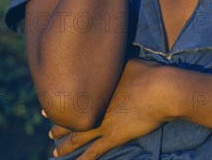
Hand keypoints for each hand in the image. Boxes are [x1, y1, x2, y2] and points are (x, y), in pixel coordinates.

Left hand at [49, 59, 170, 158]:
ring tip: (57, 152)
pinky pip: (93, 152)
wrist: (162, 90)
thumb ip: (117, 66)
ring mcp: (102, 124)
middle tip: (50, 132)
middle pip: (71, 119)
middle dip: (59, 127)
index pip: (74, 98)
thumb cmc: (150, 73)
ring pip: (77, 138)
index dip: (61, 105)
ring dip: (65, 146)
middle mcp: (95, 107)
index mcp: (97, 89)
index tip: (49, 108)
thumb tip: (114, 62)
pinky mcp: (113, 137)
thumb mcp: (130, 63)